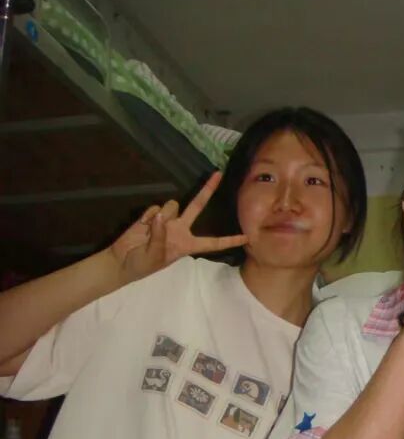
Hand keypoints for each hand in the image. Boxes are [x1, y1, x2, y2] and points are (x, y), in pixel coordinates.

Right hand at [110, 172, 247, 283]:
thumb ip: (160, 236)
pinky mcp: (151, 215)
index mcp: (187, 245)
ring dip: (163, 215)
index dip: (229, 240)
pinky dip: (148, 217)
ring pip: (172, 205)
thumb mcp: (155, 257)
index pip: (213, 243)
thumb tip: (160, 215)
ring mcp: (166, 220)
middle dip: (207, 190)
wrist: (120, 261)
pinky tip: (141, 227)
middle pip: (198, 206)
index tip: (247, 237)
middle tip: (218, 174)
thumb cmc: (142, 264)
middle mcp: (180, 229)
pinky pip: (155, 208)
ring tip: (149, 232)